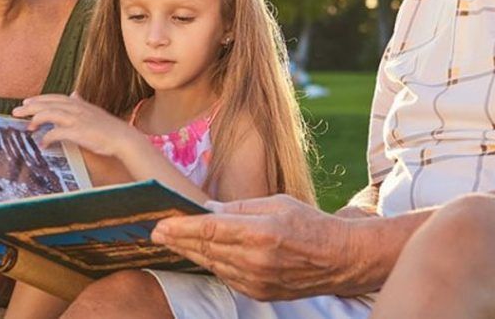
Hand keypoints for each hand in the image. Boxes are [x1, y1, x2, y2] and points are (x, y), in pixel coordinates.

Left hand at [13, 94, 143, 158]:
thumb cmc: (109, 128)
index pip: (54, 97)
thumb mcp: (94, 111)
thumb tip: (74, 94)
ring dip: (36, 119)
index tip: (26, 102)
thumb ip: (81, 103)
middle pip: (47, 103)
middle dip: (30, 107)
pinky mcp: (77, 132)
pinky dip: (47, 138)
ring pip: (49, 114)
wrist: (122, 138)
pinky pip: (56, 133)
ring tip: (28, 127)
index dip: (39, 99)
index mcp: (79, 104)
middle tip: (16, 112)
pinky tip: (42, 144)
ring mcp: (76, 119)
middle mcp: (76, 108)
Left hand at [151, 194, 358, 299]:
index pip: (211, 230)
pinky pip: (226, 277)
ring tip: (170, 242)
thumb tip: (209, 209)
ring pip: (212, 265)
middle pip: (206, 249)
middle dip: (178, 240)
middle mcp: (256, 260)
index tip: (161, 224)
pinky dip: (210, 265)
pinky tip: (198, 256)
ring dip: (189, 254)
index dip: (182, 228)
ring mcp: (257, 280)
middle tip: (155, 232)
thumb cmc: (310, 224)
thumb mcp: (278, 202)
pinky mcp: (258, 293)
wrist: (339, 259)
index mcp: (261, 232)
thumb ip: (241, 207)